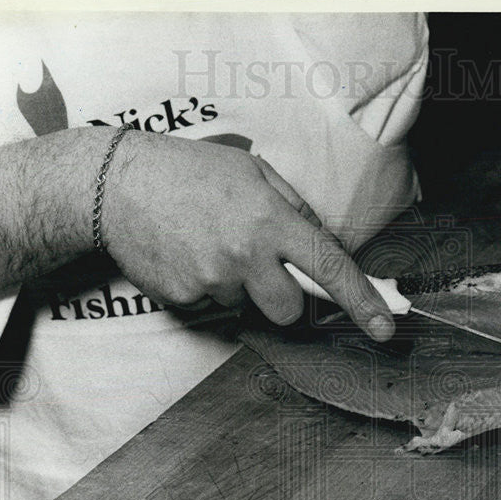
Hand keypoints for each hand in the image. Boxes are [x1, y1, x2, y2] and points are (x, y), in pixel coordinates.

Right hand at [104, 132, 394, 340]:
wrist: (114, 185)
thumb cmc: (189, 171)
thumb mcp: (252, 172)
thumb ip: (294, 209)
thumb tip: (326, 247)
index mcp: (270, 219)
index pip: (329, 267)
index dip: (362, 301)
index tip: (386, 328)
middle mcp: (245, 255)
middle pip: (290, 311)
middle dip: (283, 298)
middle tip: (257, 265)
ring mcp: (212, 281)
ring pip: (247, 307)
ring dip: (240, 288)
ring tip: (210, 247)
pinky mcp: (184, 299)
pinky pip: (212, 306)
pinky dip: (206, 287)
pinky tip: (187, 255)